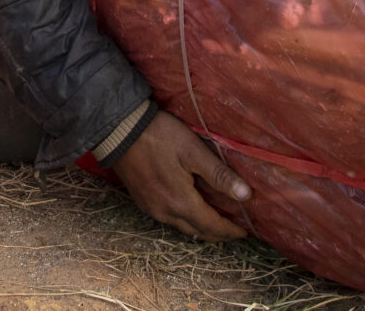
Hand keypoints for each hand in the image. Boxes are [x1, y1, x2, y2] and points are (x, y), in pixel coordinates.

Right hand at [111, 109, 250, 240]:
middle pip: (197, 231)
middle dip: (218, 234)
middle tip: (234, 231)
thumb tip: (246, 196)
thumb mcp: (193, 151)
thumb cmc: (159, 136)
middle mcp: (165, 212)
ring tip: (216, 222)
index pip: (211, 225)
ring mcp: (151, 208)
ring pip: (182, 227)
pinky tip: (190, 210)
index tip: (245, 232)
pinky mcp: (142, 201)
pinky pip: (169, 219)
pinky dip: (185, 220)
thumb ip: (219, 175)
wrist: (118, 130)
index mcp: (181, 202)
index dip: (230, 230)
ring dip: (201, 228)